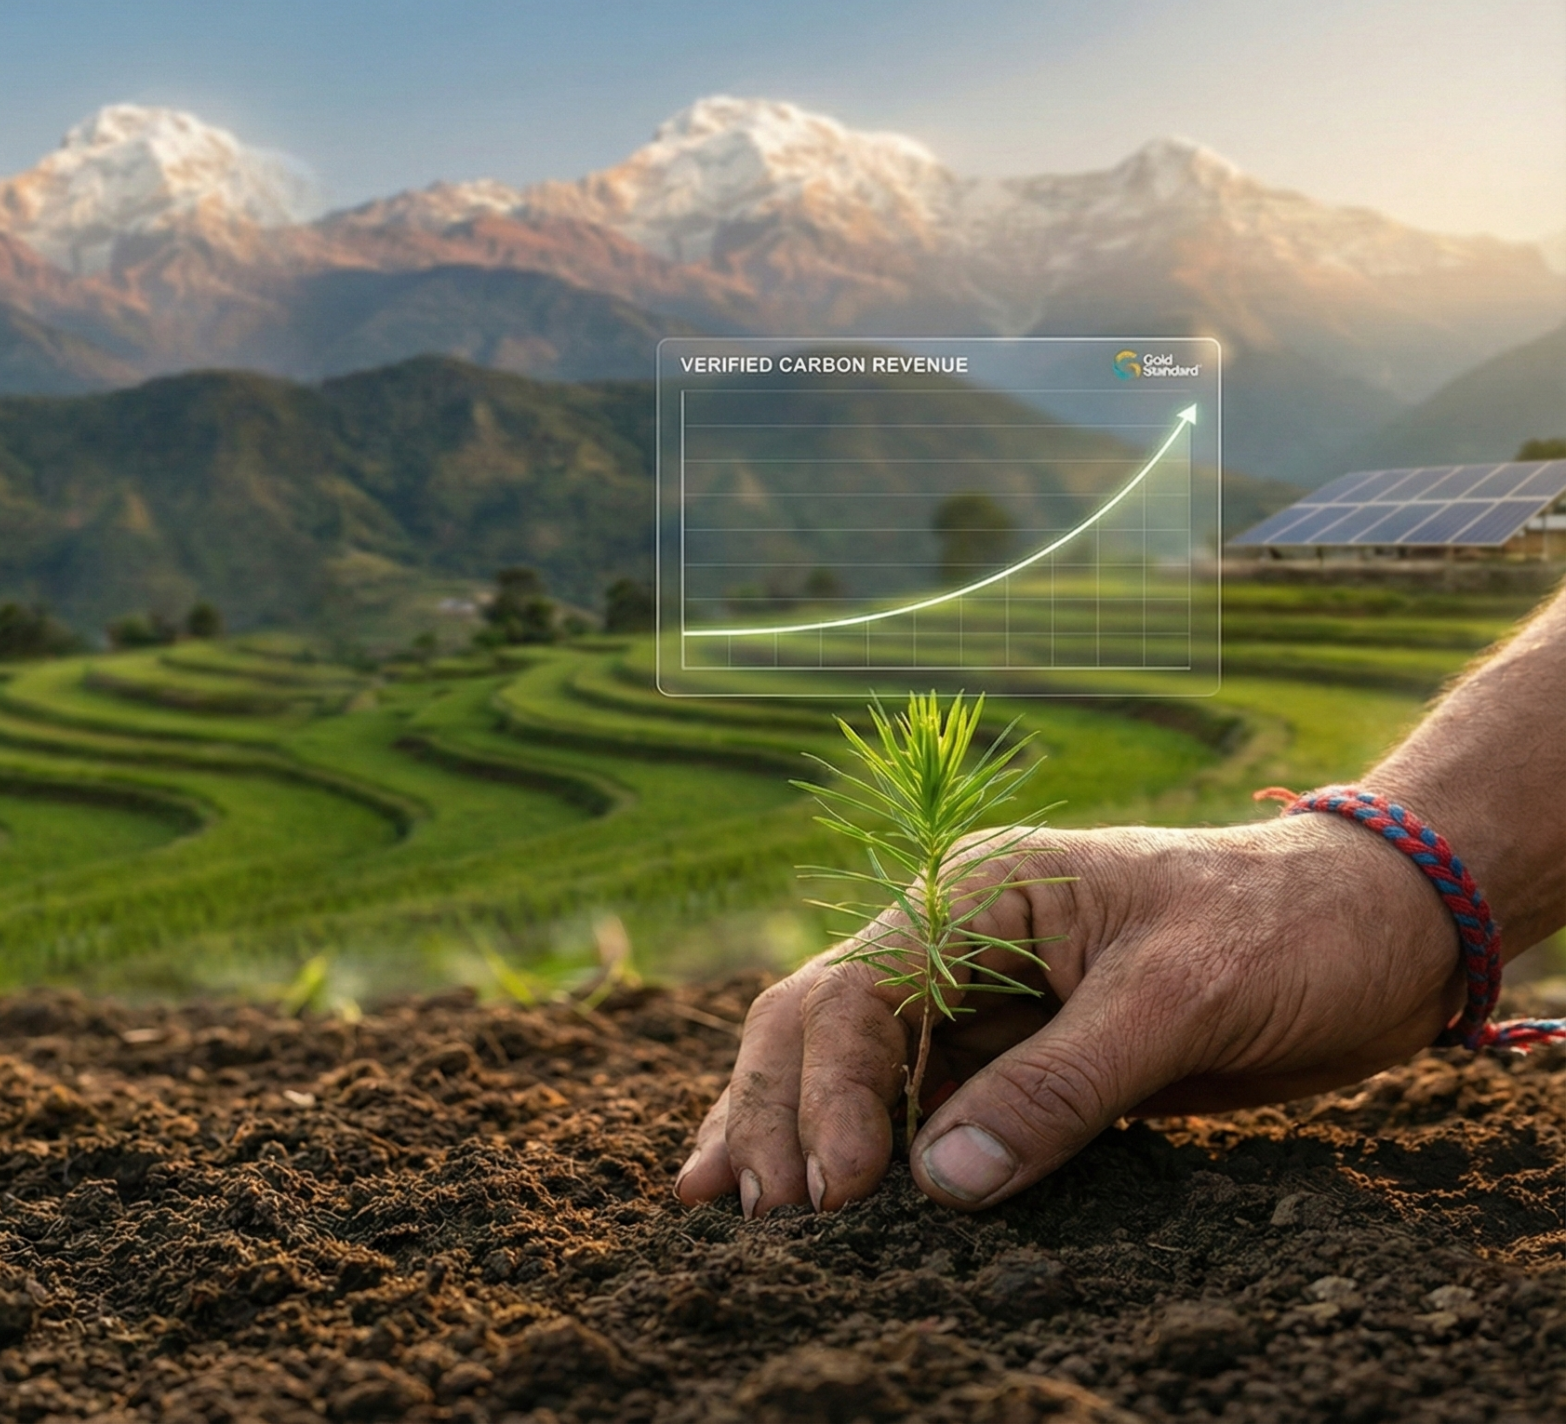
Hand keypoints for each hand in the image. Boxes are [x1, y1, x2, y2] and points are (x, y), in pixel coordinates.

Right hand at [674, 813, 1465, 1212]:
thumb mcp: (1181, 997)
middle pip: (818, 1025)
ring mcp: (983, 1006)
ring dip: (791, 1137)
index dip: (826, 1093)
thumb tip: (938, 1180)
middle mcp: (955, 945)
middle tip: (741, 1216)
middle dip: (768, 1114)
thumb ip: (1062, 1083)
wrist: (1382, 929)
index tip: (833, 1193)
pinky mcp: (1022, 1062)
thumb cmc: (1287, 929)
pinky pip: (921, 1111)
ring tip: (732, 1218)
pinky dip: (865, 1158)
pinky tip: (824, 1208)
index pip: (855, 993)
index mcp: (976, 897)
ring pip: (850, 1071)